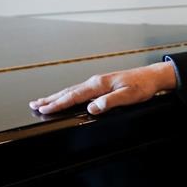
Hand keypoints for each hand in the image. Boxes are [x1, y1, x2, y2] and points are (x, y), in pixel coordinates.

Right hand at [28, 61, 175, 115]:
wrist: (152, 77)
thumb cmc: (142, 86)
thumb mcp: (128, 96)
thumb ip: (110, 102)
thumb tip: (92, 108)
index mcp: (99, 84)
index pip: (73, 96)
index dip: (57, 104)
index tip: (44, 109)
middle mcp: (95, 81)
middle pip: (68, 92)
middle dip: (50, 99)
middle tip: (34, 105)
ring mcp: (97, 82)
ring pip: (72, 90)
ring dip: (56, 96)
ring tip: (43, 101)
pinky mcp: (101, 84)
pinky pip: (79, 90)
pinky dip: (68, 94)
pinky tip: (65, 98)